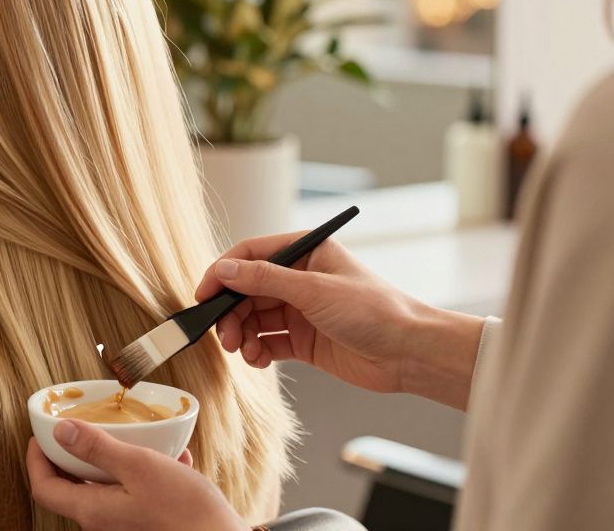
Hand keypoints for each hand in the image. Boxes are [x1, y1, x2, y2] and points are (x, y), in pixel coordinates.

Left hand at [26, 420, 247, 530]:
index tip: (39, 436)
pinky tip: (175, 459)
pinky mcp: (149, 523)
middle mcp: (103, 523)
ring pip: (108, 487)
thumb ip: (97, 449)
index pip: (44, 488)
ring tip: (137, 437)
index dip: (36, 460)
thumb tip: (60, 431)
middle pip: (72, 488)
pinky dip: (148, 473)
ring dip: (116, 460)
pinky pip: (139, 493)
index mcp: (92, 510)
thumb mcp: (138, 466)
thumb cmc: (184, 511)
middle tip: (79, 428)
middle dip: (73, 456)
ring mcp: (125, 525)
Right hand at [197, 232, 484, 410]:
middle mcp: (300, 278)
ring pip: (254, 318)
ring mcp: (301, 310)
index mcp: (305, 252)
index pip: (251, 255)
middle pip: (247, 290)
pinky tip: (258, 360)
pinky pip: (268, 342)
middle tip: (224, 335)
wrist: (410, 354)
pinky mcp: (304, 340)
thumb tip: (224, 270)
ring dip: (242, 334)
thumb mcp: (314, 290)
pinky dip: (257, 351)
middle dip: (232, 313)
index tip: (204, 295)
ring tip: (243, 351)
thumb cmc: (375, 311)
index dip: (223, 273)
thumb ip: (265, 279)